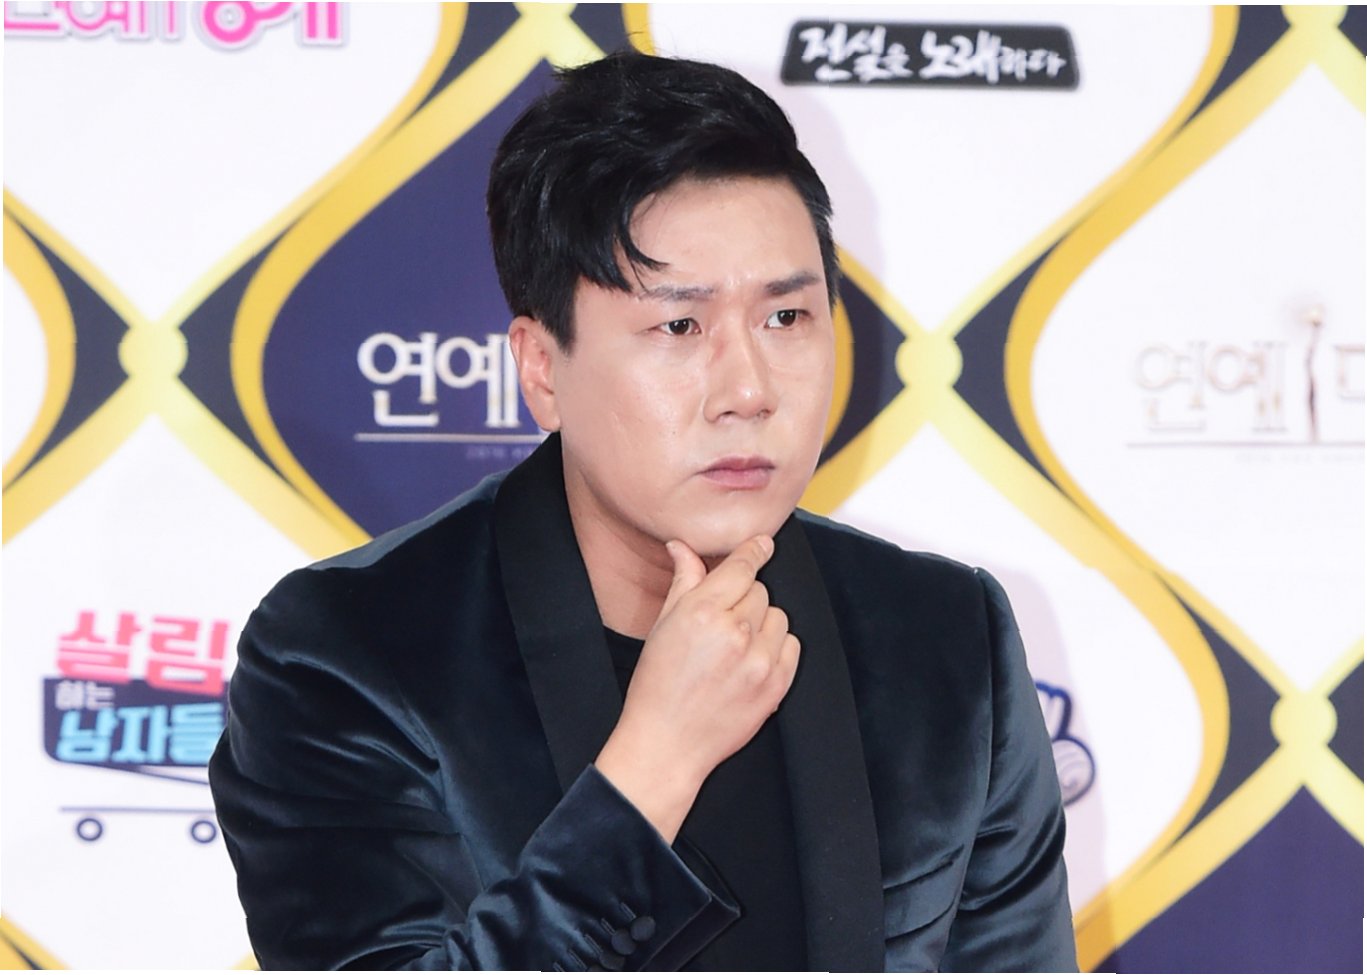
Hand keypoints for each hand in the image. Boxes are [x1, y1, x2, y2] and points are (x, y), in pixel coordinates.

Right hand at [595, 535, 800, 841]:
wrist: (666, 744)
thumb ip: (683, 581)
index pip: (742, 566)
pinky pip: (792, 645)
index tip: (762, 544)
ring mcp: (759, 661)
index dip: (754, 551)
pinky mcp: (776, 686)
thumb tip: (683, 547)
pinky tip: (751, 661)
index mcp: (702, 612)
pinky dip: (776, 647)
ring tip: (734, 645)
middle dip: (742, 599)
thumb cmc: (657, 685)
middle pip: (759, 590)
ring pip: (777, 615)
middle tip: (720, 622)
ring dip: (761, 623)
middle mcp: (734, 633)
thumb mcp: (663, 626)